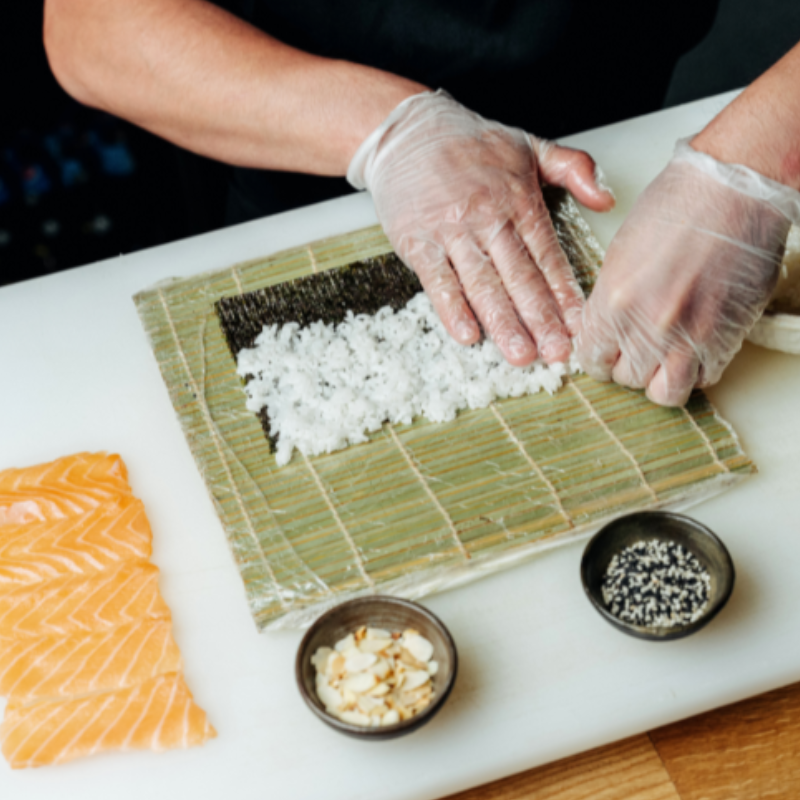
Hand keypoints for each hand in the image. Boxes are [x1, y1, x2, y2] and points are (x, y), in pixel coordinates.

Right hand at [348, 90, 614, 365]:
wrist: (406, 130)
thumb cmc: (468, 142)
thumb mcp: (528, 145)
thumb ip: (574, 169)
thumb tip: (608, 198)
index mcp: (518, 199)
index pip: (548, 255)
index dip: (565, 294)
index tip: (580, 325)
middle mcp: (488, 217)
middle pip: (519, 277)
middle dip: (541, 319)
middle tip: (557, 353)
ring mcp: (451, 231)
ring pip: (482, 283)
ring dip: (502, 322)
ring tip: (520, 354)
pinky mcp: (418, 241)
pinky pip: (437, 280)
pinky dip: (452, 309)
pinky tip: (467, 334)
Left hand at [576, 139, 798, 405]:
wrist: (734, 188)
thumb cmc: (678, 206)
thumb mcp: (620, 253)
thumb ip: (609, 300)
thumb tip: (606, 330)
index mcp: (614, 302)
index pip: (591, 359)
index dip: (597, 357)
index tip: (605, 352)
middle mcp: (649, 327)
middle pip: (625, 378)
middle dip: (627, 365)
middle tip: (636, 348)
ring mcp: (690, 336)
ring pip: (664, 392)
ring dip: (661, 379)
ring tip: (664, 358)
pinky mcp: (726, 338)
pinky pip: (705, 378)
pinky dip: (697, 370)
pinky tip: (695, 348)